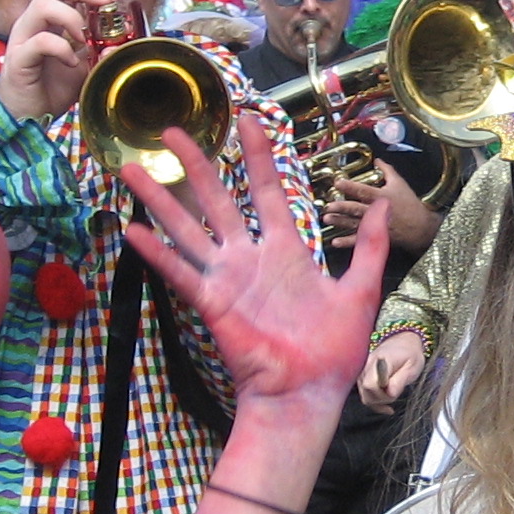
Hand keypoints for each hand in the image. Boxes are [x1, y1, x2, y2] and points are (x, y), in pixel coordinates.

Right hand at [0, 0, 113, 122]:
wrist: (27, 120)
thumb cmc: (50, 90)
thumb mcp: (84, 69)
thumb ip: (99, 54)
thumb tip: (120, 42)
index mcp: (46, 23)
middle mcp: (32, 25)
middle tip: (104, 3)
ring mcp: (22, 40)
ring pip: (42, 6)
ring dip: (71, 17)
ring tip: (84, 38)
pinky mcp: (19, 59)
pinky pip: (40, 41)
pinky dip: (62, 48)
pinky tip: (72, 63)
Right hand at [121, 117, 386, 413]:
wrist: (309, 394)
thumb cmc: (333, 350)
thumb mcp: (361, 291)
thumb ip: (371, 247)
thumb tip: (382, 205)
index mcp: (286, 250)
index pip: (267, 189)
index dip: (258, 155)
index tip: (248, 119)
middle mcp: (251, 258)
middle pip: (217, 198)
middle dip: (196, 163)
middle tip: (173, 129)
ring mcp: (227, 279)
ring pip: (188, 228)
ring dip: (160, 198)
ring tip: (132, 168)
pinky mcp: (212, 303)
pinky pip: (180, 273)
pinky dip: (155, 253)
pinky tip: (131, 230)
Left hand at [327, 166, 435, 253]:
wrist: (421, 227)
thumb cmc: (410, 204)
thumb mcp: (400, 183)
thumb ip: (387, 170)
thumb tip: (376, 160)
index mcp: (382, 197)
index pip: (363, 190)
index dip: (350, 186)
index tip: (338, 182)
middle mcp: (377, 211)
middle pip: (357, 209)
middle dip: (342, 207)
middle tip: (329, 205)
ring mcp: (376, 226)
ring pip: (354, 224)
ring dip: (340, 222)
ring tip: (327, 219)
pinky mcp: (376, 237)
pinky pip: (360, 241)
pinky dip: (347, 242)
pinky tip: (335, 242)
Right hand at [358, 329, 427, 412]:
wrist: (403, 341)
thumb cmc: (410, 354)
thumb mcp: (412, 366)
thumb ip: (400, 380)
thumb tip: (390, 393)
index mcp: (378, 361)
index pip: (370, 384)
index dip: (382, 393)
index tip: (395, 391)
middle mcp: (366, 366)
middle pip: (366, 392)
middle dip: (382, 398)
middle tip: (397, 392)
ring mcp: (362, 372)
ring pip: (365, 396)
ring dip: (380, 401)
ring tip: (394, 393)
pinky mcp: (362, 378)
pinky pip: (365, 396)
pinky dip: (376, 404)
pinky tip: (388, 408)